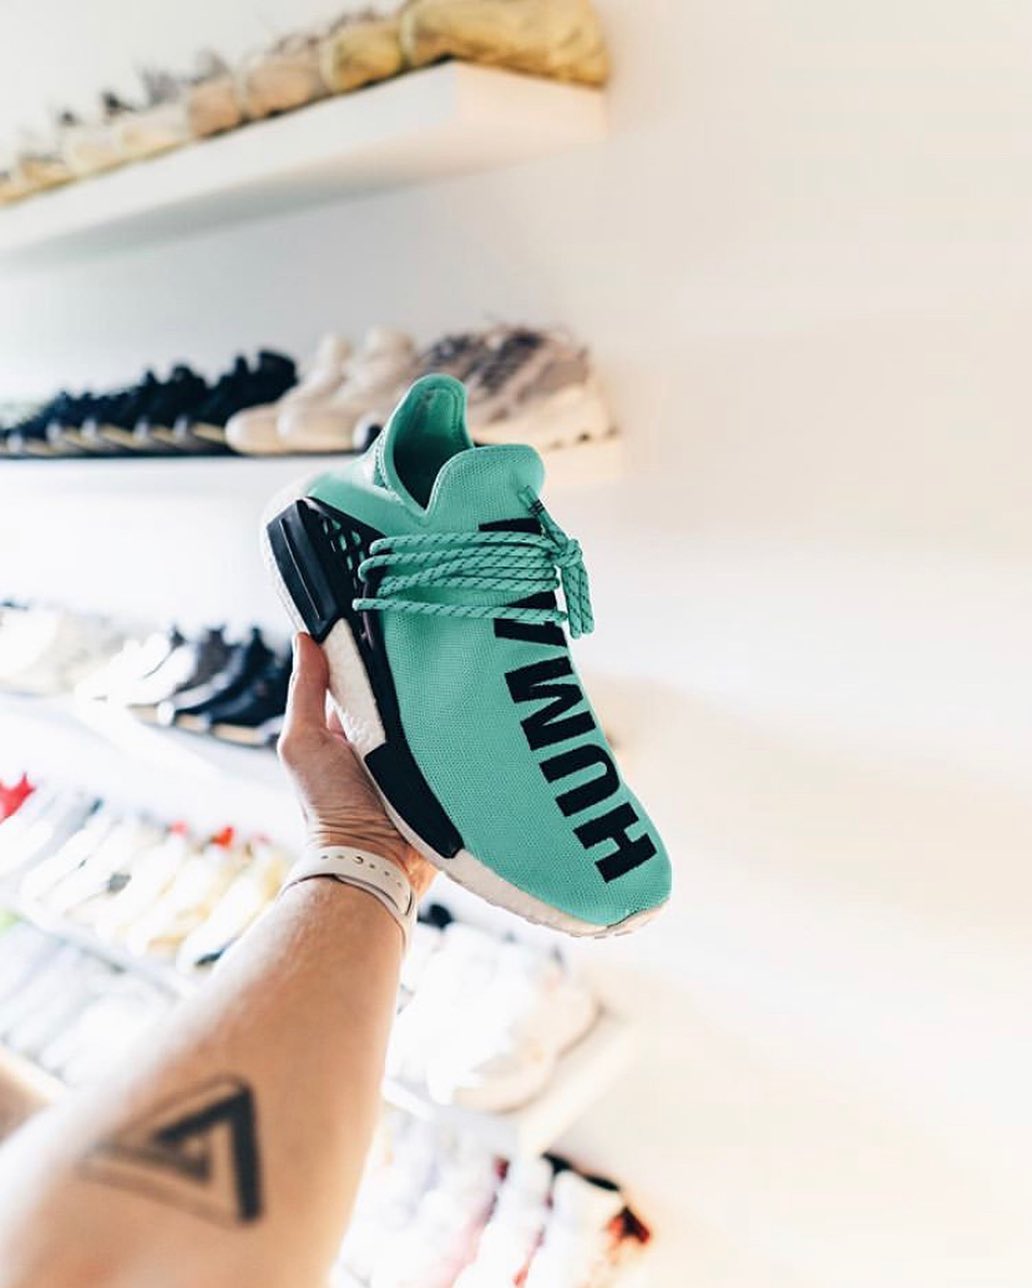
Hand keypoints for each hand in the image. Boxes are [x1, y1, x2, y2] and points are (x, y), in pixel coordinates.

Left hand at [278, 633, 435, 898]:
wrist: (375, 861)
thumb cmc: (329, 807)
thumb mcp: (303, 743)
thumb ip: (305, 692)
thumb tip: (306, 637)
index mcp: (349, 724)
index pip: (363, 672)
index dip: (371, 647)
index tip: (387, 617)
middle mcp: (384, 734)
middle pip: (402, 686)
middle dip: (413, 669)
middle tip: (430, 640)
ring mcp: (417, 750)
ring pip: (433, 707)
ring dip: (441, 695)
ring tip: (456, 668)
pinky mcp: (445, 767)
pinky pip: (457, 734)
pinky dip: (461, 722)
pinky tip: (470, 702)